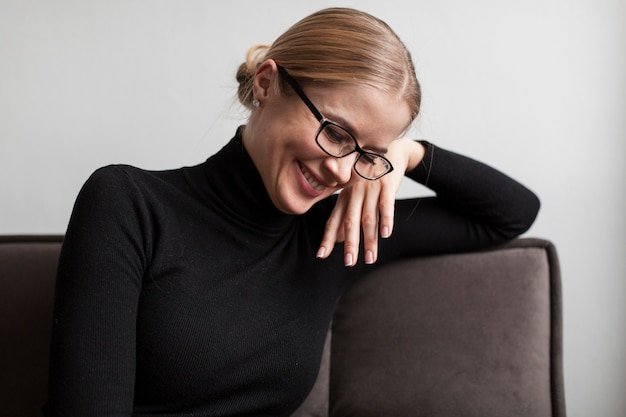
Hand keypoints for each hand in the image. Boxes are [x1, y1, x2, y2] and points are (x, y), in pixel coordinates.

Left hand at [316, 138, 424, 265]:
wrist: (389, 149)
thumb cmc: (369, 174)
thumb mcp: (354, 190)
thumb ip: (345, 213)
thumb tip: (337, 238)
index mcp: (345, 195)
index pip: (334, 220)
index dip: (327, 238)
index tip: (321, 255)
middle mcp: (355, 192)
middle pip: (351, 222)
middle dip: (349, 245)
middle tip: (348, 263)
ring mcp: (371, 188)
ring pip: (369, 218)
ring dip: (370, 241)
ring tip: (370, 259)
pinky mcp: (387, 184)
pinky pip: (386, 204)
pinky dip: (386, 220)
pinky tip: (386, 235)